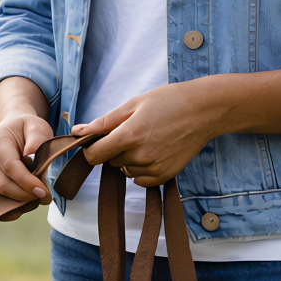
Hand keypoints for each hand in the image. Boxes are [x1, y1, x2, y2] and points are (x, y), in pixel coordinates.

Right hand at [0, 76, 53, 204]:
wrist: (12, 130)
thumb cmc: (27, 129)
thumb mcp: (37, 126)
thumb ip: (37, 138)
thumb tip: (31, 156)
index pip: (9, 166)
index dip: (26, 182)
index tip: (43, 192)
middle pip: (1, 185)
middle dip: (24, 196)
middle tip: (45, 197)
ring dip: (18, 204)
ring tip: (36, 199)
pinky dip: (10, 209)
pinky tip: (25, 204)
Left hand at [71, 82, 222, 186]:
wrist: (203, 111)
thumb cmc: (168, 102)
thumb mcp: (133, 104)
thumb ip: (103, 122)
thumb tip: (77, 132)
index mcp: (129, 135)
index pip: (94, 155)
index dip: (90, 148)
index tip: (95, 141)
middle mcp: (140, 155)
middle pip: (110, 161)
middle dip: (113, 148)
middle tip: (132, 131)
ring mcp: (154, 168)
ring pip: (124, 169)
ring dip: (128, 158)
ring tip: (146, 139)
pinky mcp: (165, 176)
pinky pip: (139, 179)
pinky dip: (141, 168)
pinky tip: (153, 151)